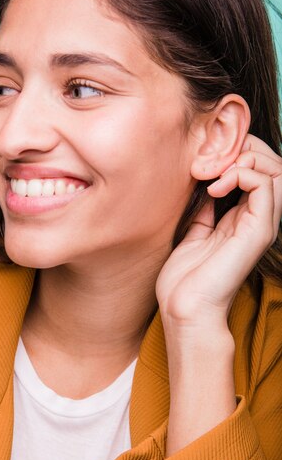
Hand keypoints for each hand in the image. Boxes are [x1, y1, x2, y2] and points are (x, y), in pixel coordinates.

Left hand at [156, 134, 281, 324]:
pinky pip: (265, 184)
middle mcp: (260, 219)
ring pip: (276, 169)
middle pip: (273, 164)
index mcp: (245, 219)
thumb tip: (206, 187)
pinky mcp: (258, 230)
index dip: (237, 155)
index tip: (205, 163)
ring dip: (245, 159)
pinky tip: (215, 188)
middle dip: (244, 150)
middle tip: (213, 161)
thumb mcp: (193, 233)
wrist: (186, 309)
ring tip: (215, 173)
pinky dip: (241, 174)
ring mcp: (262, 224)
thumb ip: (204, 211)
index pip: (259, 171)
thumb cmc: (185, 279)